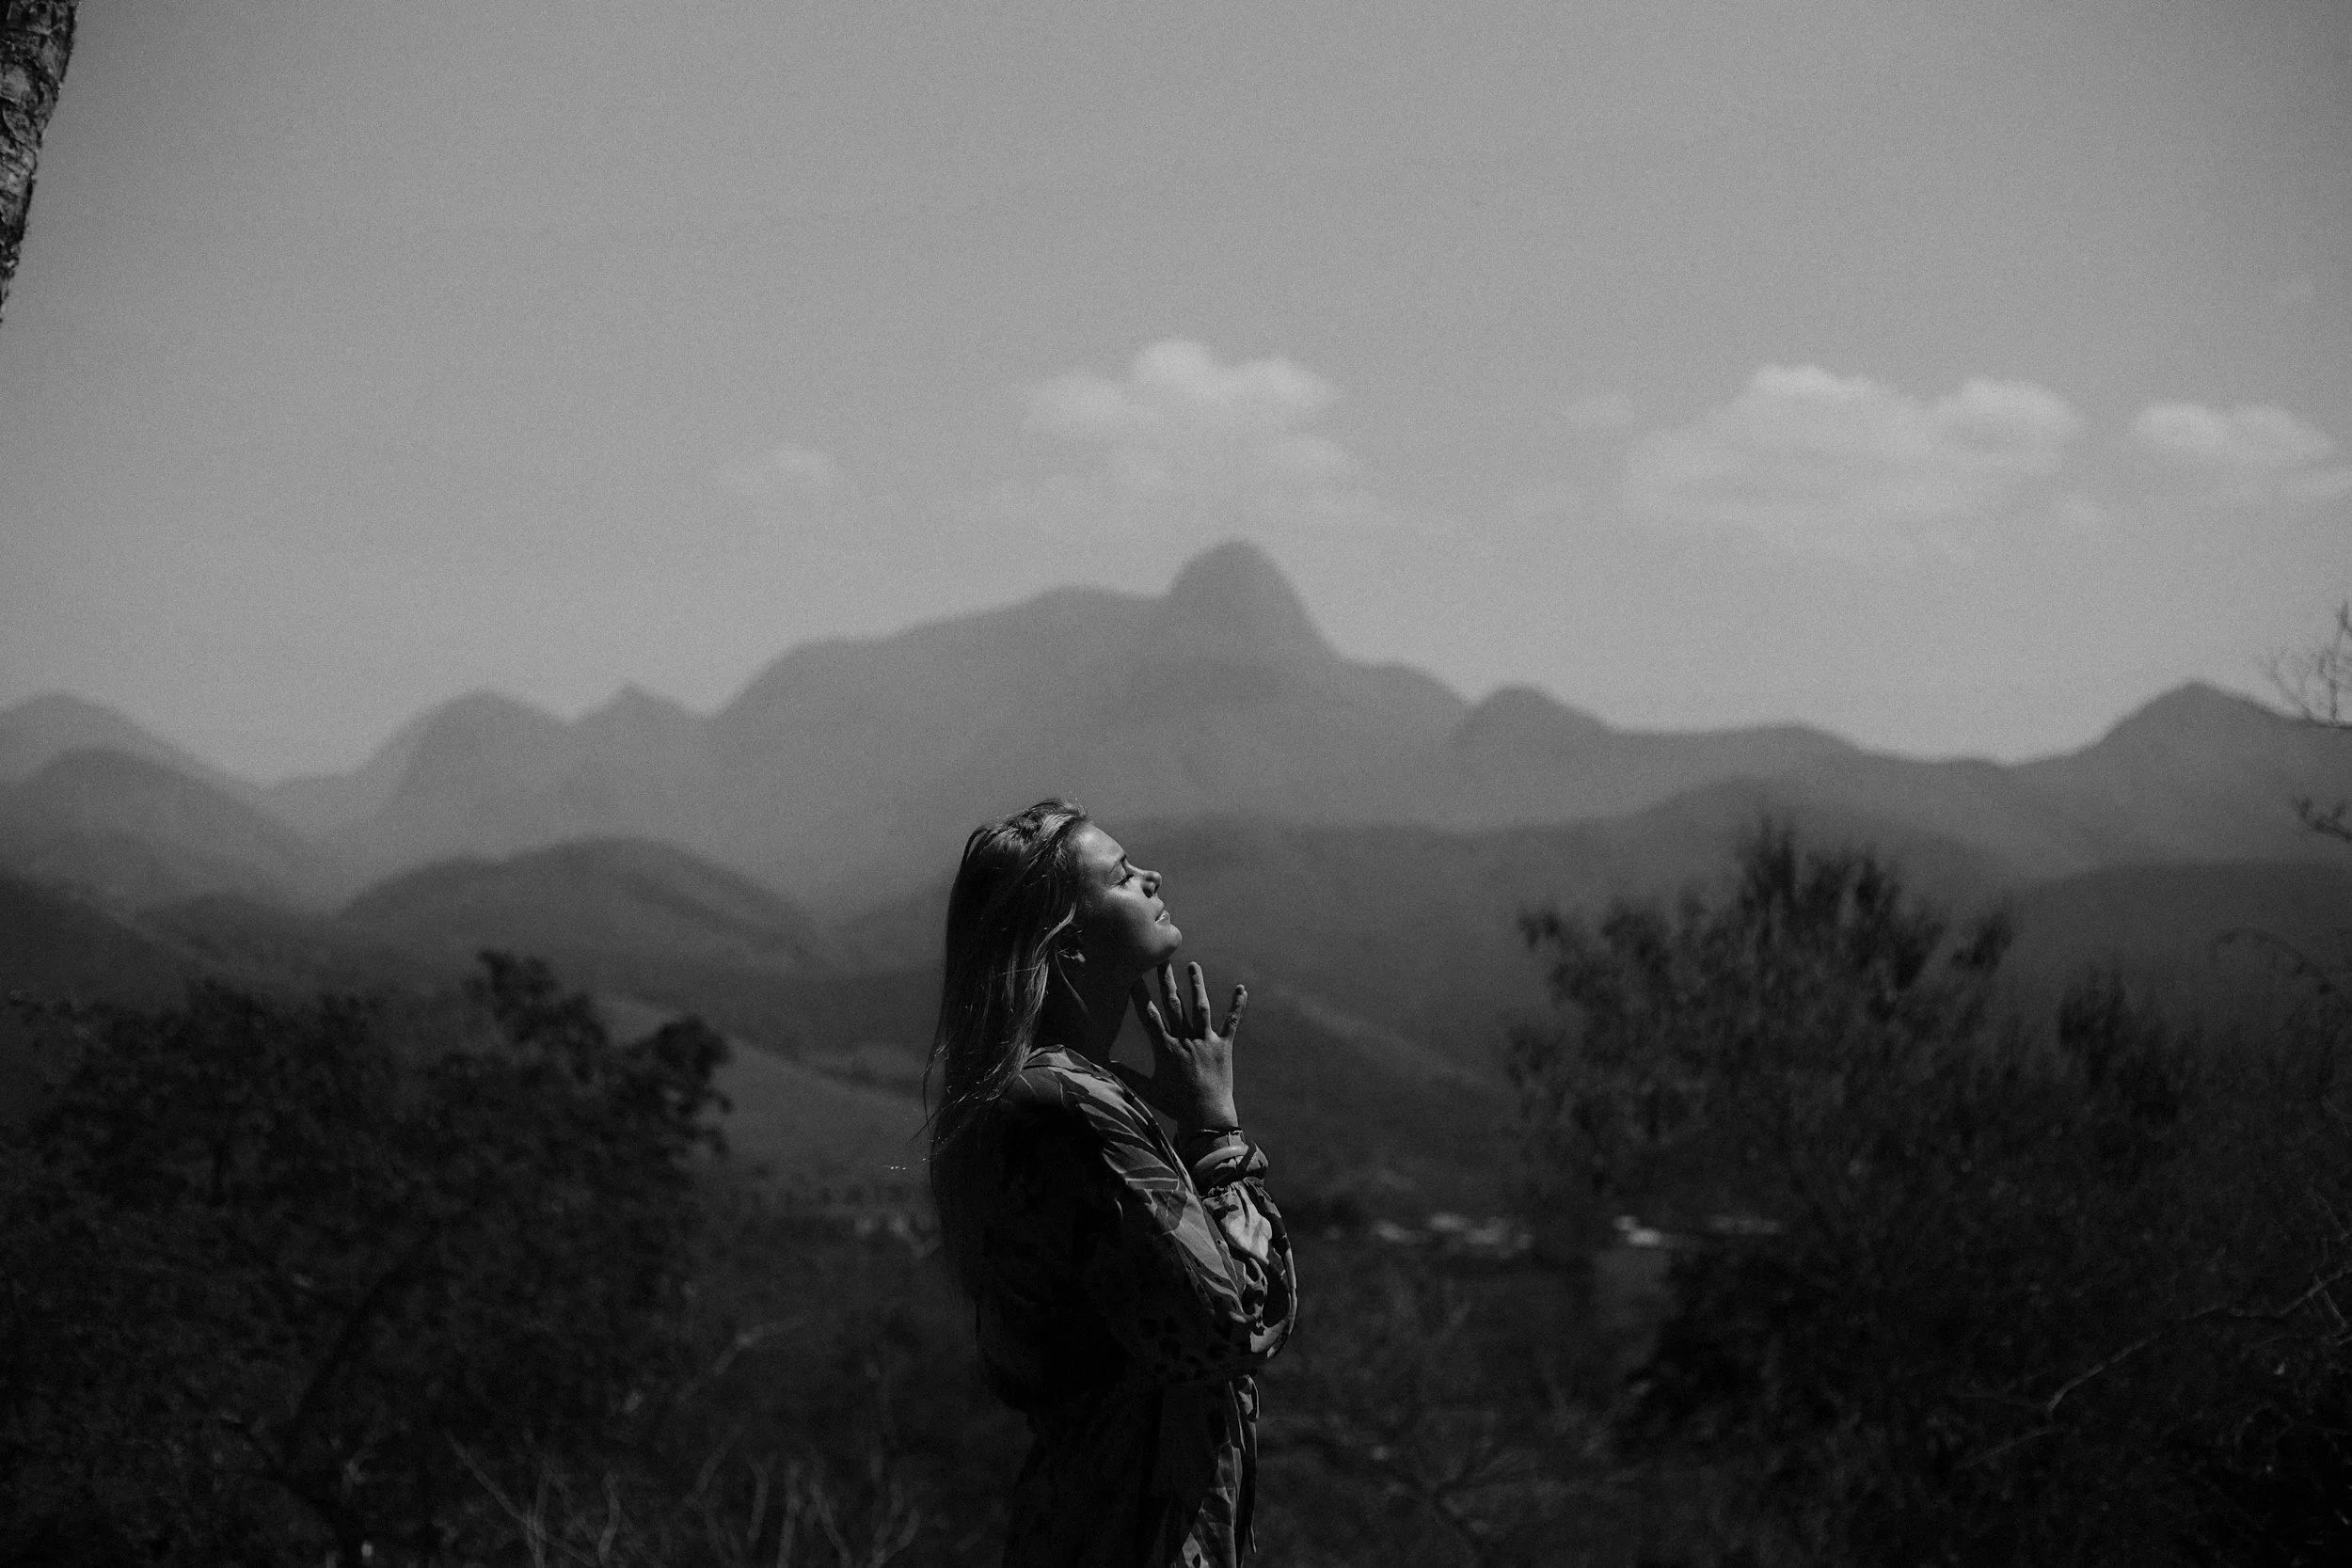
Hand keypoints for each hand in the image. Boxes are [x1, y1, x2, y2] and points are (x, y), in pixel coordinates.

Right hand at [1117, 961, 1246, 1130]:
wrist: (1206, 1116)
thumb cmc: (1175, 1105)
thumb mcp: (1147, 1090)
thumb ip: (1127, 1075)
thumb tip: (1105, 1065)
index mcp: (1165, 1047)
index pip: (1149, 1015)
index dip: (1140, 994)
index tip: (1133, 975)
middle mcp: (1185, 1039)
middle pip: (1173, 1004)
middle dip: (1166, 980)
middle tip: (1162, 958)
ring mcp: (1205, 1041)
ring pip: (1200, 1008)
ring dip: (1197, 985)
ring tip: (1193, 965)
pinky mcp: (1223, 1046)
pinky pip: (1231, 1023)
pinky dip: (1237, 1005)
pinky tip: (1242, 989)